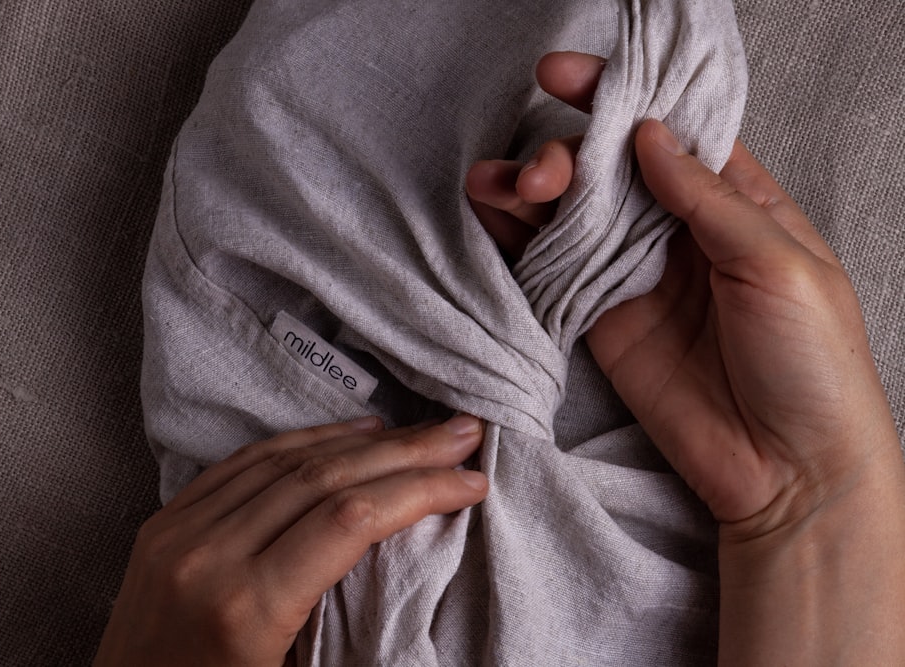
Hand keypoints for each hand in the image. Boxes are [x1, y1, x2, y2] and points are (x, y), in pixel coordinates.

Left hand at [94, 415, 486, 665]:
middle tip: (461, 434)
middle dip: (405, 452)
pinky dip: (302, 442)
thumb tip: (413, 558)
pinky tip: (346, 435)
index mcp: (246, 608)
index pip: (350, 520)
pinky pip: (243, 464)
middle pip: (325, 478)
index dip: (419, 491)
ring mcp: (179, 533)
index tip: (471, 482)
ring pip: (286, 461)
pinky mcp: (164, 523)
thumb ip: (347, 620)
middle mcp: (208, 556)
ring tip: (416, 431)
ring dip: (361, 441)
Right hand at [469, 51, 904, 662]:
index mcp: (736, 204)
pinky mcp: (603, 322)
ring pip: (572, 216)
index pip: (669, 132)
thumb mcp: (779, 266)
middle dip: (564, 157)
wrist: (788, 472)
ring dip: (529, 192)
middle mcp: (679, 232)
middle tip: (541, 177)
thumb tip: (648, 136)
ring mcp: (637, 277)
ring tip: (495, 185)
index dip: (617, 99)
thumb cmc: (813, 366)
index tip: (563, 77)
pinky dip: (519, 243)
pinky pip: (554, 272)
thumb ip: (707, 200)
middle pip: (606, 171)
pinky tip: (492, 216)